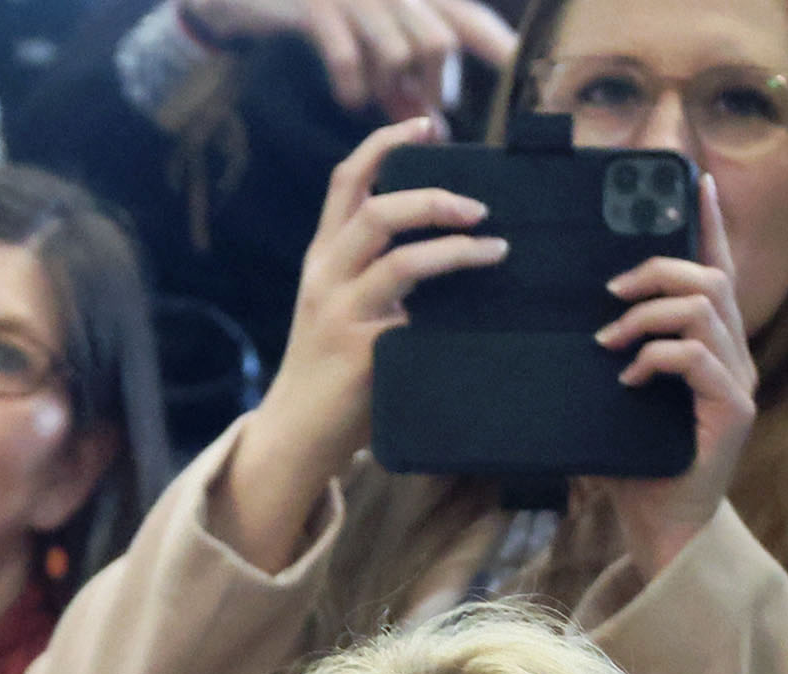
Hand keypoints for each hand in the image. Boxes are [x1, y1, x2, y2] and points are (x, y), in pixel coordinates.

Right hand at [184, 0, 516, 116]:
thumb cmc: (330, 17)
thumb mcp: (373, 41)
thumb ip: (402, 77)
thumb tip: (432, 126)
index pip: (471, 22)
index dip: (500, 49)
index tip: (524, 79)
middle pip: (437, 42)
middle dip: (434, 88)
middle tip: (424, 121)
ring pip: (395, 50)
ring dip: (392, 90)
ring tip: (383, 107)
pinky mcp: (318, 9)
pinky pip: (346, 53)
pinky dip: (352, 84)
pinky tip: (350, 99)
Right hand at [221, 117, 508, 570]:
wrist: (296, 435)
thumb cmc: (332, 376)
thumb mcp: (346, 311)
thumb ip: (382, 277)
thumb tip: (452, 245)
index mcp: (322, 259)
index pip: (347, 183)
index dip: (386, 144)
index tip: (427, 124)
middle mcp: (325, 276)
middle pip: (373, 207)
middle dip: (432, 195)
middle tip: (479, 204)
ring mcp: (340, 311)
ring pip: (395, 251)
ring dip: (452, 242)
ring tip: (492, 244)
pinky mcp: (360, 348)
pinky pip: (411, 306)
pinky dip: (449, 287)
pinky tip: (478, 286)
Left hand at [592, 173, 756, 582]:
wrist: (660, 528)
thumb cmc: (632, 466)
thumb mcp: (609, 402)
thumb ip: (603, 361)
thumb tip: (558, 329)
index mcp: (710, 345)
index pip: (715, 271)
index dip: (709, 225)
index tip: (696, 184)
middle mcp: (733, 355)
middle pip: (711, 278)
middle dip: (658, 270)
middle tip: (609, 292)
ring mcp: (737, 382)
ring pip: (705, 309)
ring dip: (649, 314)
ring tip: (608, 339)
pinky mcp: (732, 411)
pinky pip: (699, 358)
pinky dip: (658, 357)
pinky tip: (628, 378)